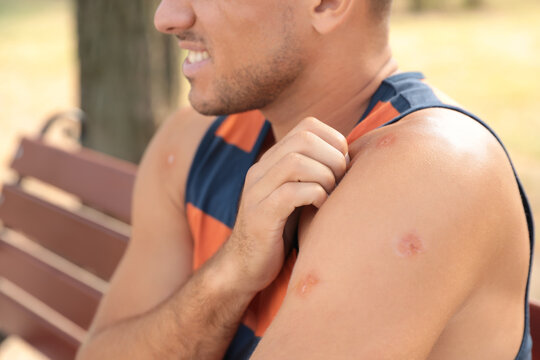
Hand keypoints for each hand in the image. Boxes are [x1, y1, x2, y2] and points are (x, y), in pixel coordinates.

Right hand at [223, 117, 348, 294]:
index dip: (334, 140)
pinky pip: (291, 193)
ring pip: (296, 162)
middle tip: (341, 181)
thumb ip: (313, 174)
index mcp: (271, 161)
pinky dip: (316, 196)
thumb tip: (351, 159)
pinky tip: (321, 209)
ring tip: (331, 195)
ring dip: (325, 177)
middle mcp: (261, 170)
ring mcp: (257, 191)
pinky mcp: (260, 216)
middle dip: (333, 158)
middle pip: (303, 139)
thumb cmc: (281, 231)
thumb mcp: (297, 196)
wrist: (245, 266)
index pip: (307, 126)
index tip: (344, 165)